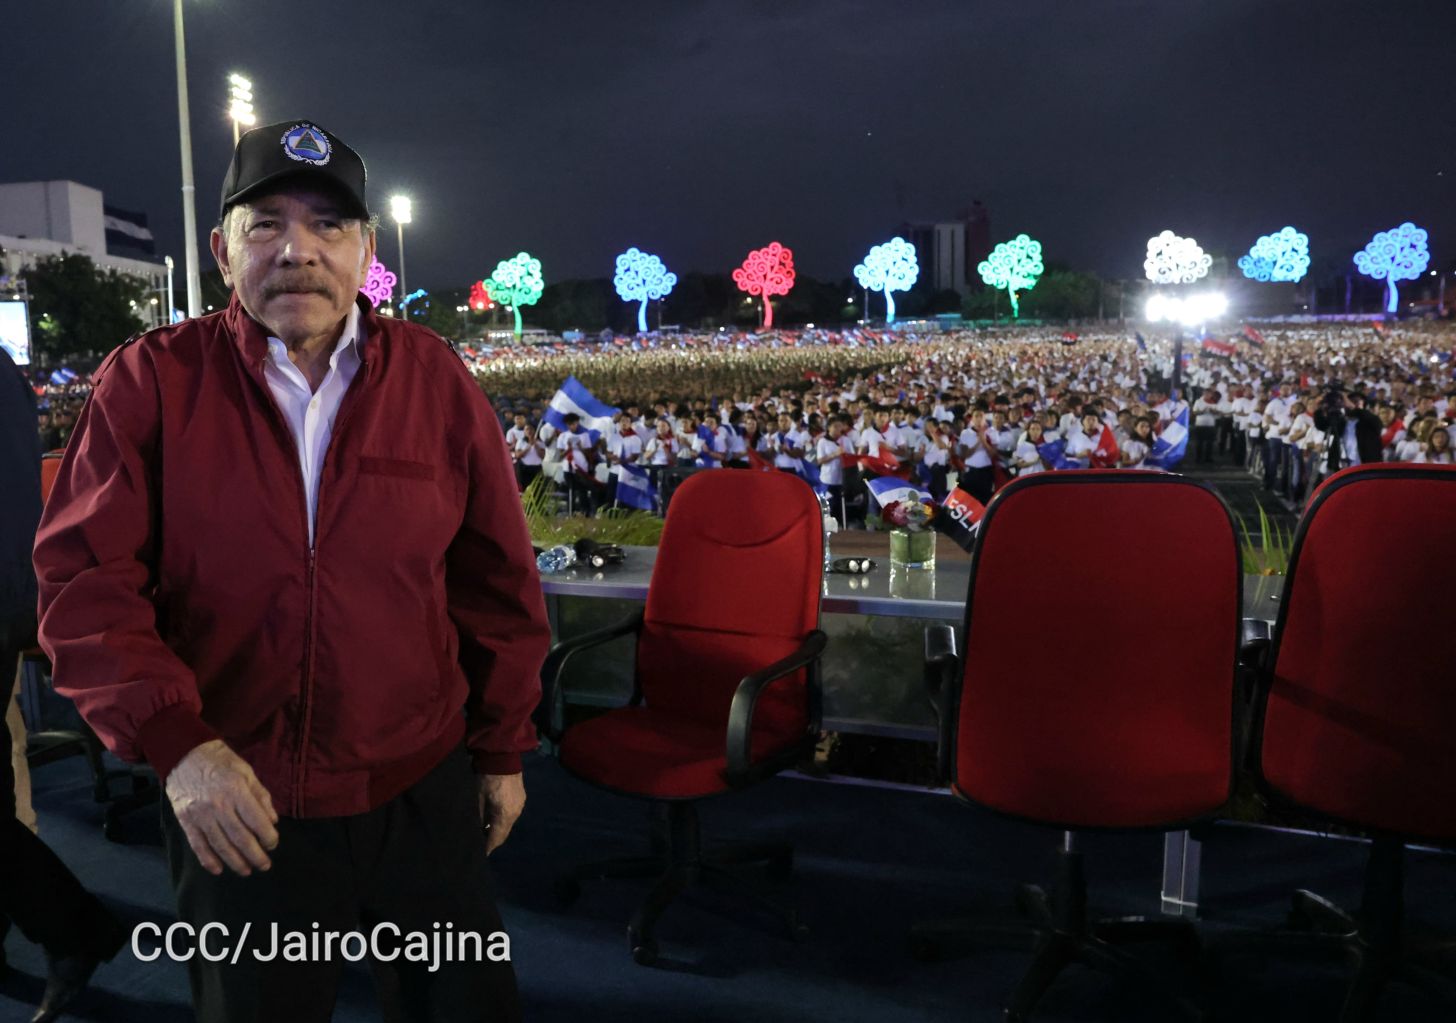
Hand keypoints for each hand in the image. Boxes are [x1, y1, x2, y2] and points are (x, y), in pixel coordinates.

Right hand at [165, 739, 279, 876]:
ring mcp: (200, 815)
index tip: (273, 844)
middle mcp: (219, 805)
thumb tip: (272, 821)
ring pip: (220, 845)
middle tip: (264, 866)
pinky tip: (218, 870)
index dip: (268, 837)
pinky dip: (208, 860)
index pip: (257, 822)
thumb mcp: (247, 772)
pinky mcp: (186, 821)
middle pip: (240, 838)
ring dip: (235, 862)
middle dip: (255, 855)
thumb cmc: (221, 762)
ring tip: (246, 871)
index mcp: (237, 791)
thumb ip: (261, 796)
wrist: (184, 755)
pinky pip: (198, 845)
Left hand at [477, 772, 525, 854]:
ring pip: (508, 825)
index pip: (496, 838)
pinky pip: (512, 815)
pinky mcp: (522, 798)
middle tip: (481, 846)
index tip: (479, 856)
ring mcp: (520, 806)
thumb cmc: (487, 777)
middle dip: (493, 841)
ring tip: (485, 832)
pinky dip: (503, 820)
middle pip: (504, 834)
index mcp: (504, 815)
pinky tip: (493, 818)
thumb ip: (477, 817)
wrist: (503, 756)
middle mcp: (515, 813)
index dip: (487, 848)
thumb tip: (474, 832)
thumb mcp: (477, 797)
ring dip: (498, 830)